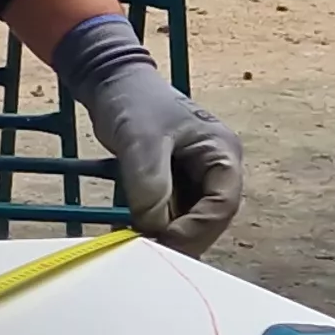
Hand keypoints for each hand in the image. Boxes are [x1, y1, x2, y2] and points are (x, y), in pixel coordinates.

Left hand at [51, 16, 245, 255]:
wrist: (111, 81)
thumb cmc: (133, 101)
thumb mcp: (141, 139)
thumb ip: (151, 184)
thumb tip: (155, 229)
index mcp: (222, 152)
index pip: (223, 204)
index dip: (197, 229)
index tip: (164, 242)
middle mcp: (216, 169)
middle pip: (210, 218)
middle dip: (182, 237)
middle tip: (150, 253)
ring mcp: (196, 178)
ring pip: (190, 220)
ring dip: (167, 235)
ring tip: (138, 244)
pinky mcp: (174, 184)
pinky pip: (171, 213)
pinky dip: (154, 226)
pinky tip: (133, 232)